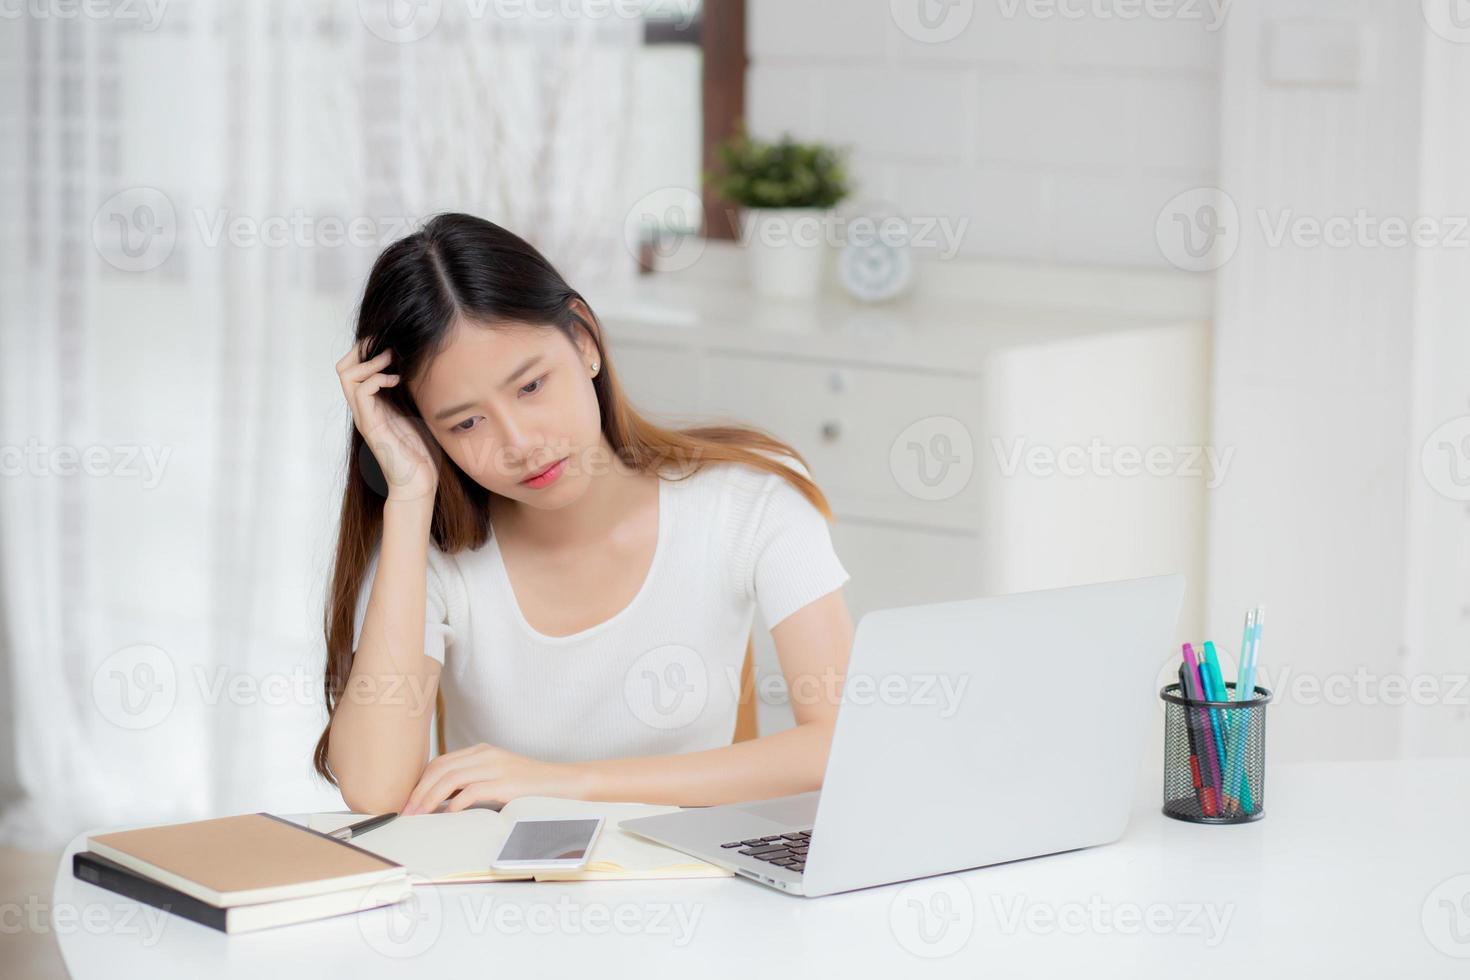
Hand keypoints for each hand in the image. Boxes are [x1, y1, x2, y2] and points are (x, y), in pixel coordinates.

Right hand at [336, 339, 437, 502]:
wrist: (418, 483)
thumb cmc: (420, 452)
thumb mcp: (416, 413)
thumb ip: (409, 393)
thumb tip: (419, 369)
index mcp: (372, 404)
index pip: (354, 368)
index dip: (368, 350)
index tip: (390, 344)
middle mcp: (363, 408)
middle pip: (343, 367)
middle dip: (364, 350)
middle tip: (388, 349)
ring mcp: (365, 416)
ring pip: (347, 376)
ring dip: (371, 362)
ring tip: (392, 362)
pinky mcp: (372, 426)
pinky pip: (361, 392)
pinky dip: (378, 379)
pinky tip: (396, 381)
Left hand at [401, 743, 592, 813]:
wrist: (566, 783)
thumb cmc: (533, 786)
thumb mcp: (499, 779)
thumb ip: (474, 784)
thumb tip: (443, 804)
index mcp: (482, 751)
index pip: (441, 762)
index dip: (420, 782)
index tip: (408, 801)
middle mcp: (486, 755)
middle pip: (440, 768)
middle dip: (418, 791)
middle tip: (406, 812)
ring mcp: (496, 767)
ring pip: (450, 779)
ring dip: (429, 799)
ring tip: (419, 816)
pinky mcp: (506, 783)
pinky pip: (472, 791)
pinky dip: (455, 804)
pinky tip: (447, 815)